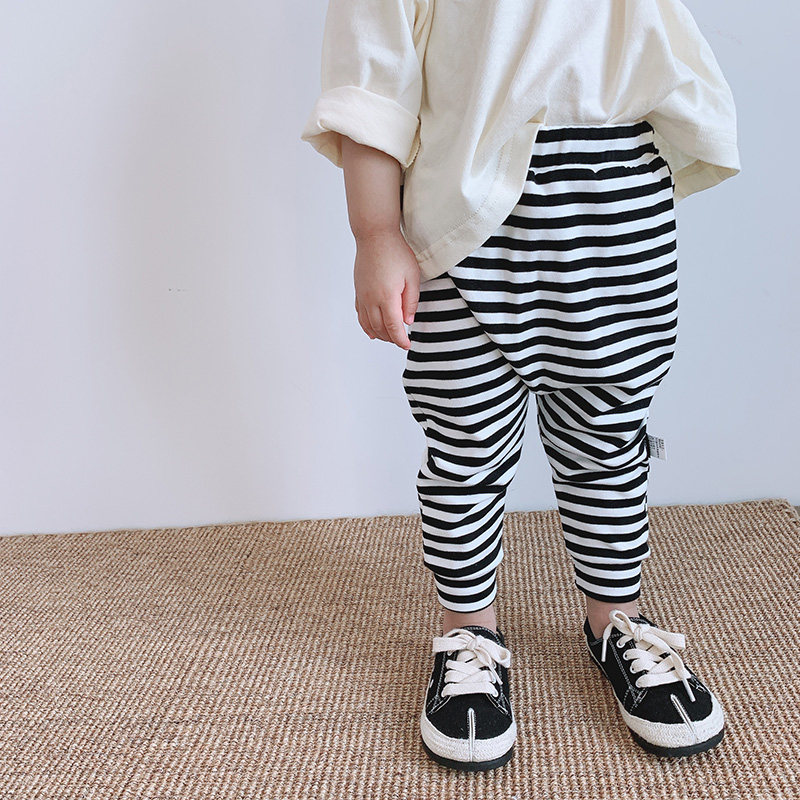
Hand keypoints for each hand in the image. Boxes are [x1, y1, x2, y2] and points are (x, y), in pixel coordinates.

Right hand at [353, 230, 419, 349]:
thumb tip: (408, 321)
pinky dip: (366, 326)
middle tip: (402, 340)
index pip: (393, 327)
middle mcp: (372, 300)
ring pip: (368, 324)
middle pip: (380, 329)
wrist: (374, 236)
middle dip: (391, 338)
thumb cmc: (396, 252)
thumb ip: (410, 301)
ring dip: (379, 334)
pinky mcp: (358, 291)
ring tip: (389, 338)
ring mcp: (363, 296)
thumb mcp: (412, 276)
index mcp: (387, 297)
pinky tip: (372, 331)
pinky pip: (360, 315)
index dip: (401, 340)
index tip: (407, 345)